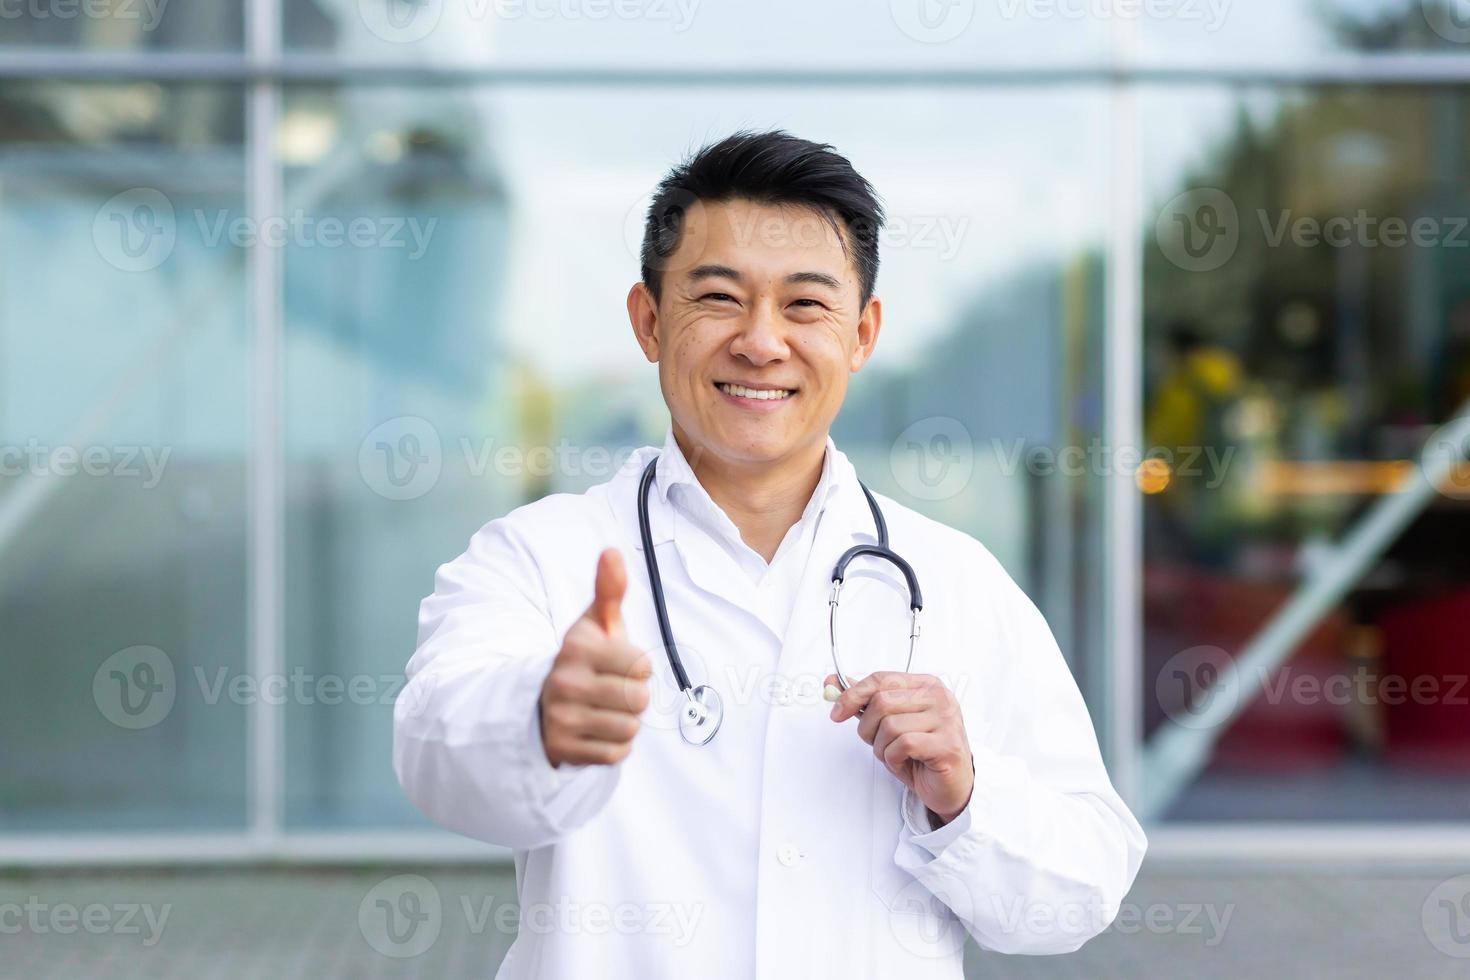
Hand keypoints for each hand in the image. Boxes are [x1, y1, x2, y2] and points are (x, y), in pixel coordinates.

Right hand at [539, 549, 651, 767]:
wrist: (539, 704)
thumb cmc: (583, 660)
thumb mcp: (593, 624)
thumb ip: (608, 590)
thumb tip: (612, 551)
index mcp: (576, 648)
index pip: (643, 666)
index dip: (638, 667)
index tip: (616, 666)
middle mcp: (564, 682)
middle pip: (640, 699)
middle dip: (633, 697)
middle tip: (609, 691)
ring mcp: (561, 718)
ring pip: (630, 729)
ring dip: (624, 723)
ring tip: (602, 711)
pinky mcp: (562, 750)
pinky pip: (616, 754)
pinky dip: (613, 747)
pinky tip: (595, 732)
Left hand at [827, 671, 973, 825]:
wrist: (949, 786)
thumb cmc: (919, 753)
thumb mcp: (889, 723)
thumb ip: (864, 702)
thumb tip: (832, 683)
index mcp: (926, 684)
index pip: (881, 679)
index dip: (852, 694)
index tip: (836, 712)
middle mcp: (939, 697)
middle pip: (881, 702)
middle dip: (868, 728)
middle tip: (877, 743)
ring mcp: (946, 720)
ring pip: (890, 726)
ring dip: (882, 748)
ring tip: (895, 755)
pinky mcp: (947, 745)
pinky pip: (902, 745)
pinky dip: (894, 759)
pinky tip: (906, 763)